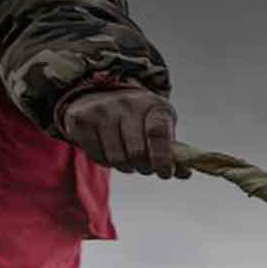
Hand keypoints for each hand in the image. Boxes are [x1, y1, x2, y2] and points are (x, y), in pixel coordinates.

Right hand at [60, 88, 190, 178]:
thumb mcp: (161, 124)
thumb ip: (174, 150)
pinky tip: (111, 151)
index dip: (163, 159)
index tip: (165, 172)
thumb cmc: (139, 117)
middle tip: (146, 167)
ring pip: (117, 158)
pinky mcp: (81, 119)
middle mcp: (127, 104)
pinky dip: (107, 161)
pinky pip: (98, 157)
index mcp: (152, 106)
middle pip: (137, 152)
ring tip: (129, 159)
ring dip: (126, 167)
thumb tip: (185, 173)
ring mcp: (102, 110)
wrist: (101, 94)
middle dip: (145, 167)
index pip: (158, 134)